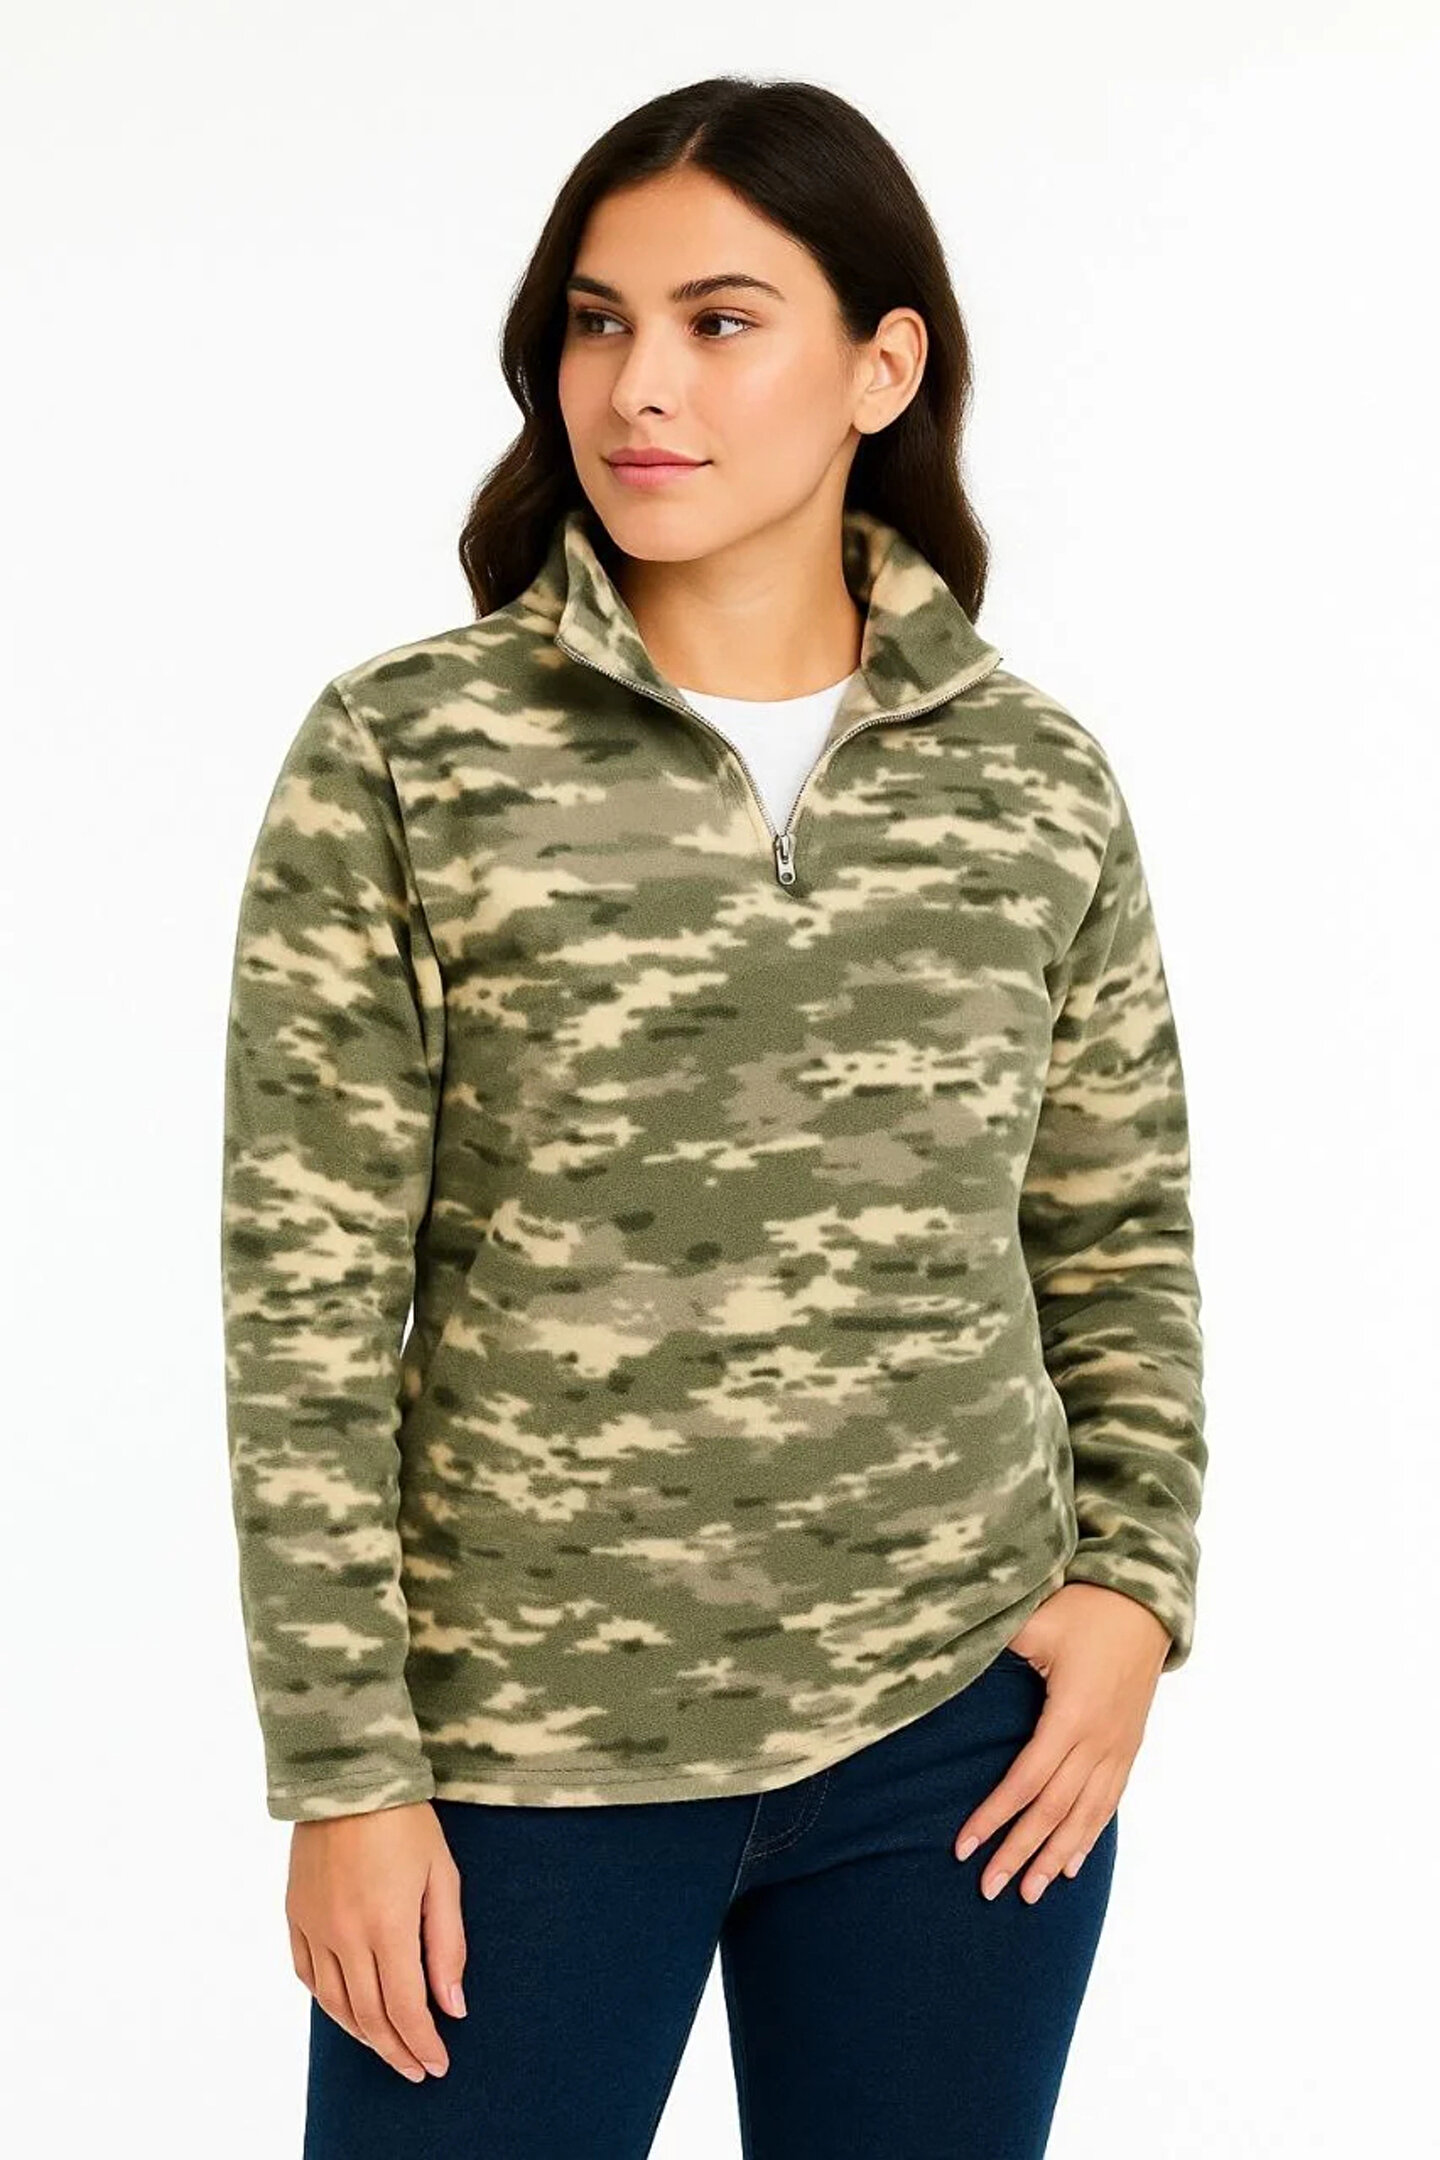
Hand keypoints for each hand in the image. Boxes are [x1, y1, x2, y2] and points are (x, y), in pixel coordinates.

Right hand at [286, 1800, 466, 2081]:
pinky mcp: (295, 1916)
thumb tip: (453, 2006)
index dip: (422, 2042)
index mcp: (387, 1925)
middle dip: (396, 2050)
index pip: (405, 2008)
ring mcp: (315, 1927)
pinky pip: (308, 1976)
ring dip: (363, 2035)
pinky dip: (329, 2004)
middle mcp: (345, 1935)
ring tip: (388, 2048)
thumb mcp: (442, 1876)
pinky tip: (346, 2011)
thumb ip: (447, 1945)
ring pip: (335, 2005)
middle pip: (369, 2016)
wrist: (348, 1777)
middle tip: (417, 2069)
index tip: (438, 2064)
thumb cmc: (405, 1822)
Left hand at [952, 1583, 1170, 1901]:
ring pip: (1084, 1816)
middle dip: (1020, 1852)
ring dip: (1056, 1857)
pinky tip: (1073, 1865)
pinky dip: (1089, 1837)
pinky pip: (1108, 1803)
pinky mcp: (1128, 1748)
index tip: (963, 1847)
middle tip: (989, 1888)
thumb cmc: (1086, 1609)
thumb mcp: (1038, 1621)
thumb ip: (997, 1646)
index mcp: (1072, 1714)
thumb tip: (946, 1658)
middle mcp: (1098, 1741)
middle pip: (1053, 1810)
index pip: (1026, 1780)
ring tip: (1030, 1892)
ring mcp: (1117, 1749)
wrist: (1146, 1606)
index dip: (994, 1816)